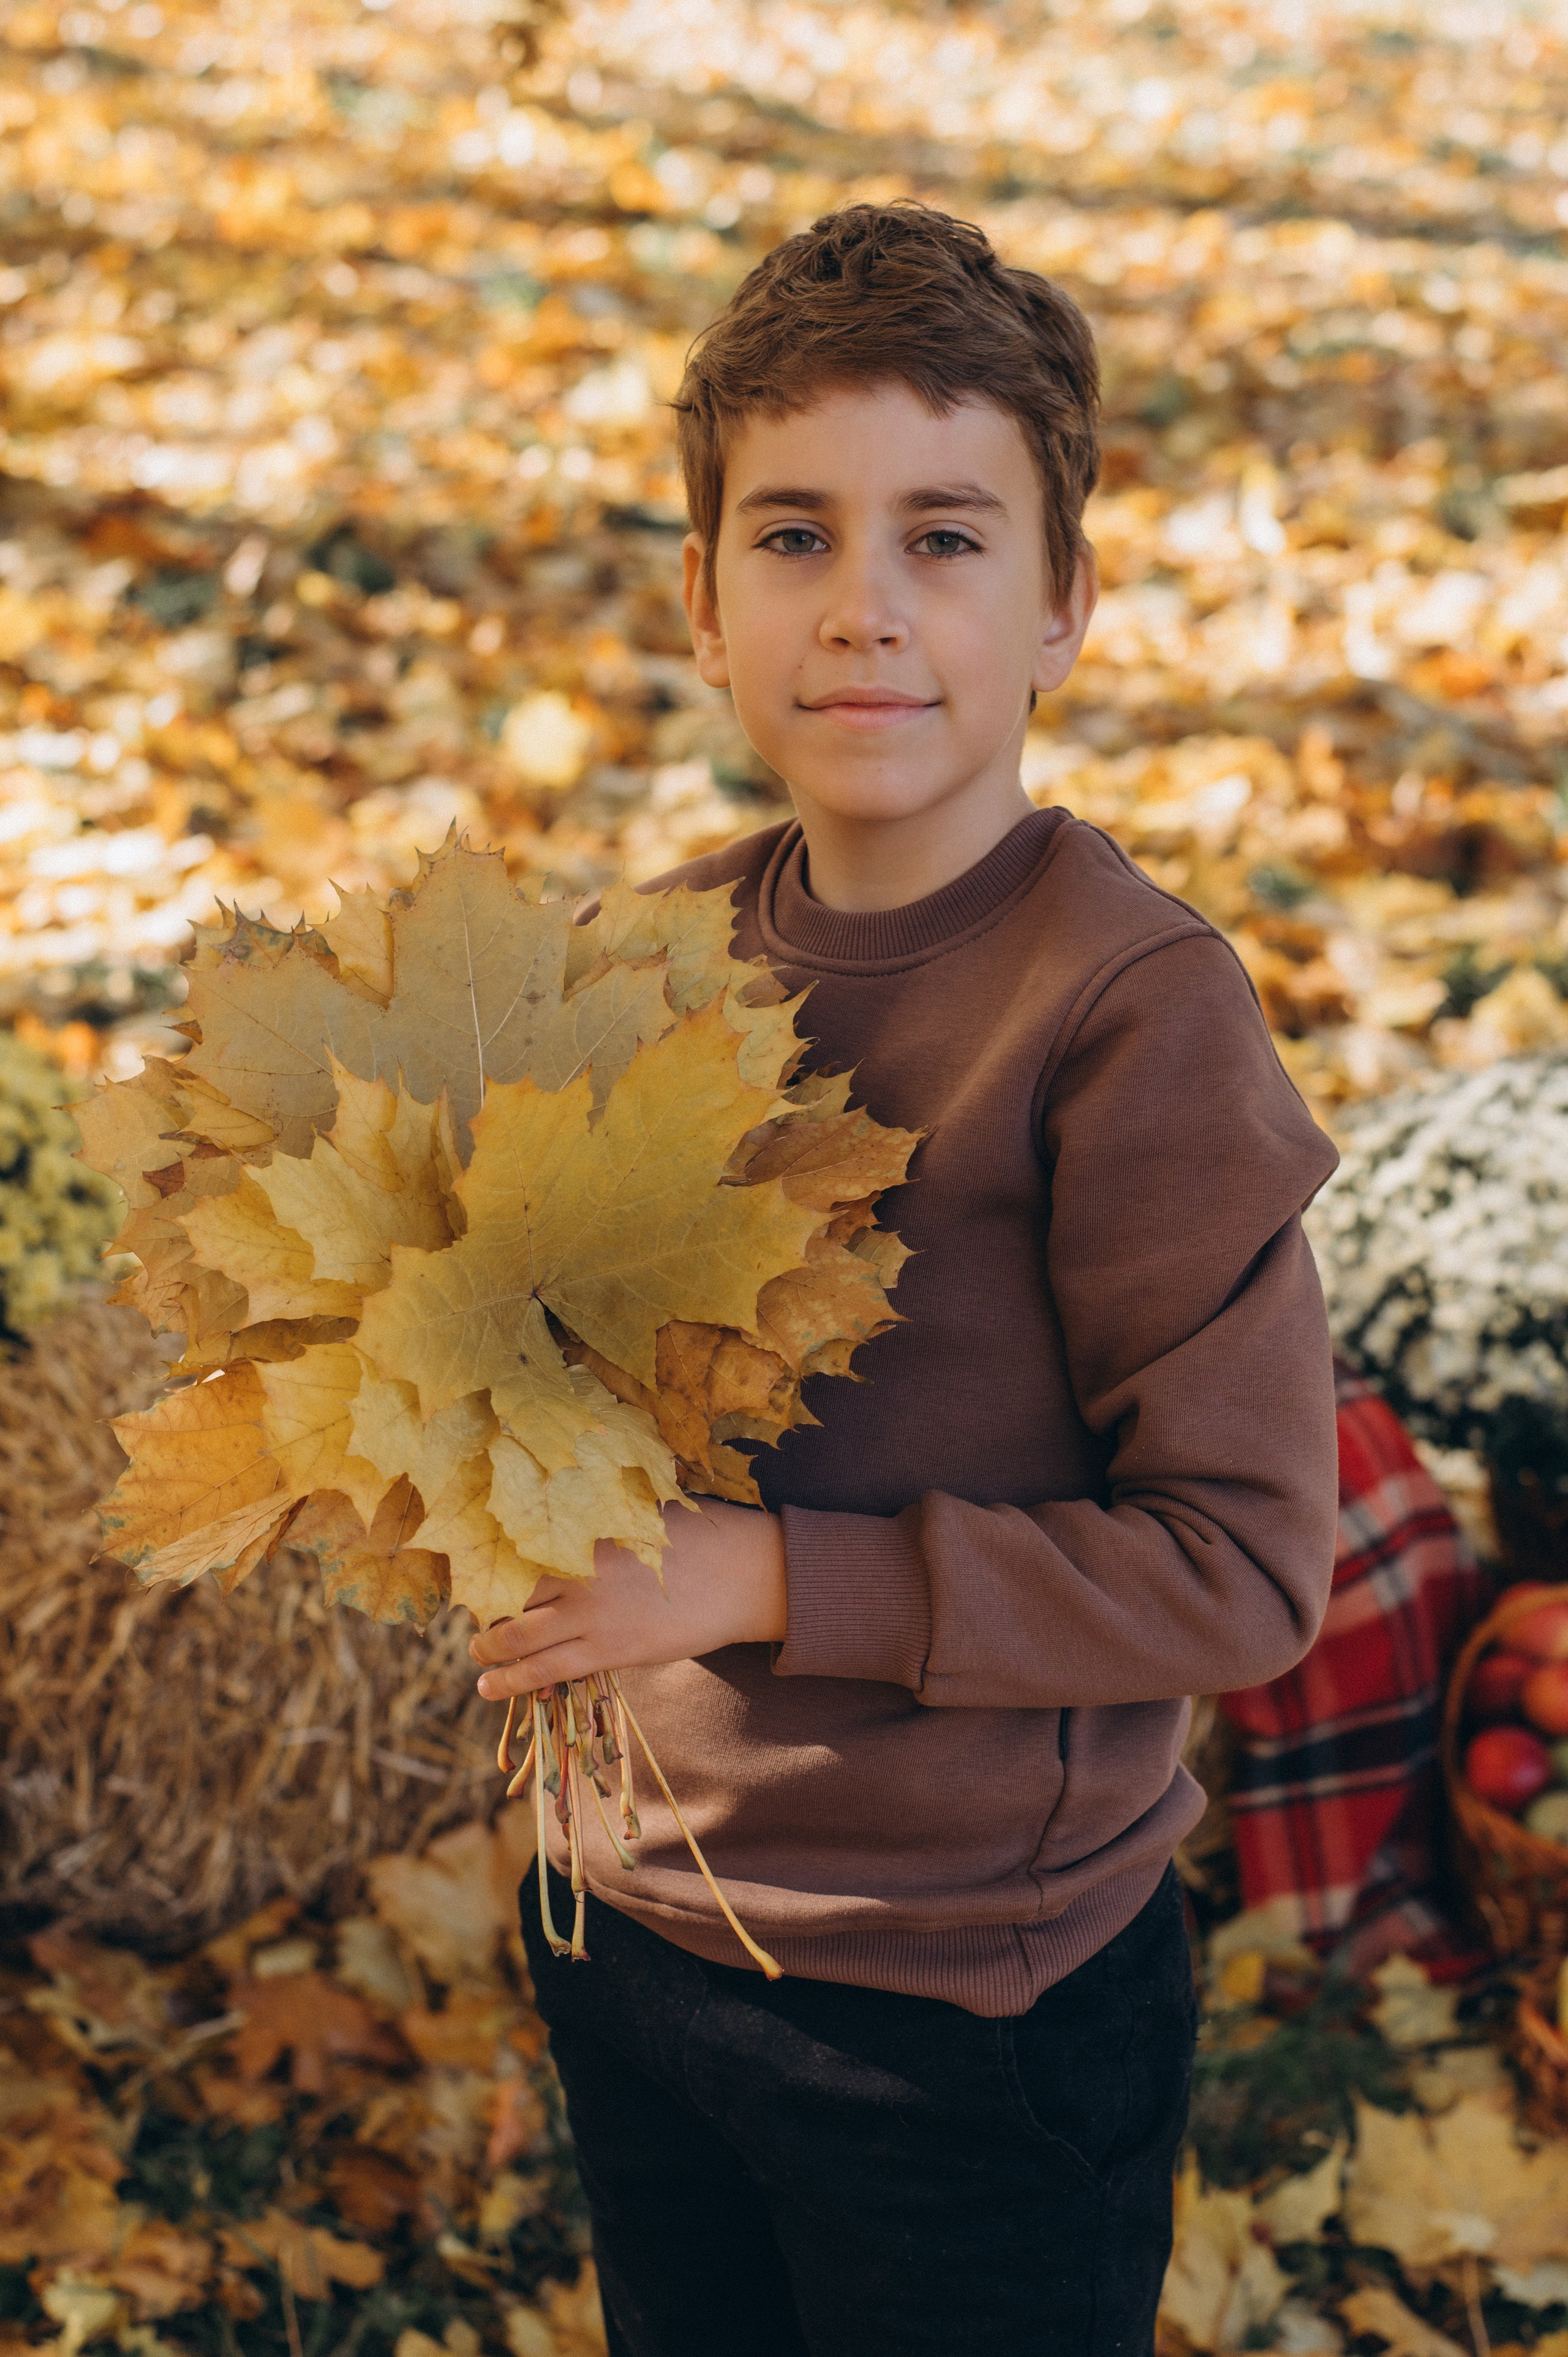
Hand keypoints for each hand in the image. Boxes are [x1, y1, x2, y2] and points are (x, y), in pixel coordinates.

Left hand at [469, 1497, 786, 1698]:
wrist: (739, 1574)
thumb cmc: (694, 1533)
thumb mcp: (639, 1509)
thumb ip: (596, 1511)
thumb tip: (559, 1497)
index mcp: (583, 1530)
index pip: (515, 1545)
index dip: (485, 1559)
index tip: (466, 1563)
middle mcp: (578, 1572)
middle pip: (506, 1592)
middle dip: (479, 1606)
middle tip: (469, 1612)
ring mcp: (591, 1615)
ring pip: (516, 1636)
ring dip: (486, 1647)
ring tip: (475, 1652)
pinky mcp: (608, 1650)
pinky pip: (545, 1670)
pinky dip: (511, 1680)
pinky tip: (489, 1686)